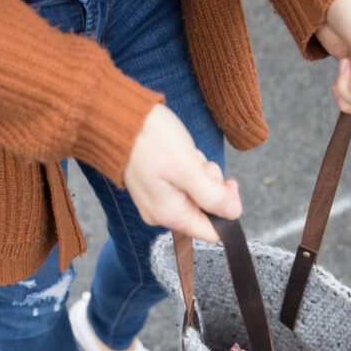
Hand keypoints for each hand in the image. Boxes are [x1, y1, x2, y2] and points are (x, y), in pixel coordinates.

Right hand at [124, 103, 240, 242]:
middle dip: (210, 185)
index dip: (227, 209)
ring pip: (196, 195)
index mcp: (170, 214)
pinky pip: (183, 184)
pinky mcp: (155, 186)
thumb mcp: (188, 167)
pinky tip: (178, 154)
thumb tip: (233, 213)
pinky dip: (188, 169)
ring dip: (199, 173)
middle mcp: (162, 213)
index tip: (228, 183)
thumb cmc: (150, 140)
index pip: (212, 231)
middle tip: (199, 164)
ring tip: (184, 155)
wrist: (117, 119)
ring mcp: (157, 200)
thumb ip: (212, 195)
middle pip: (205, 211)